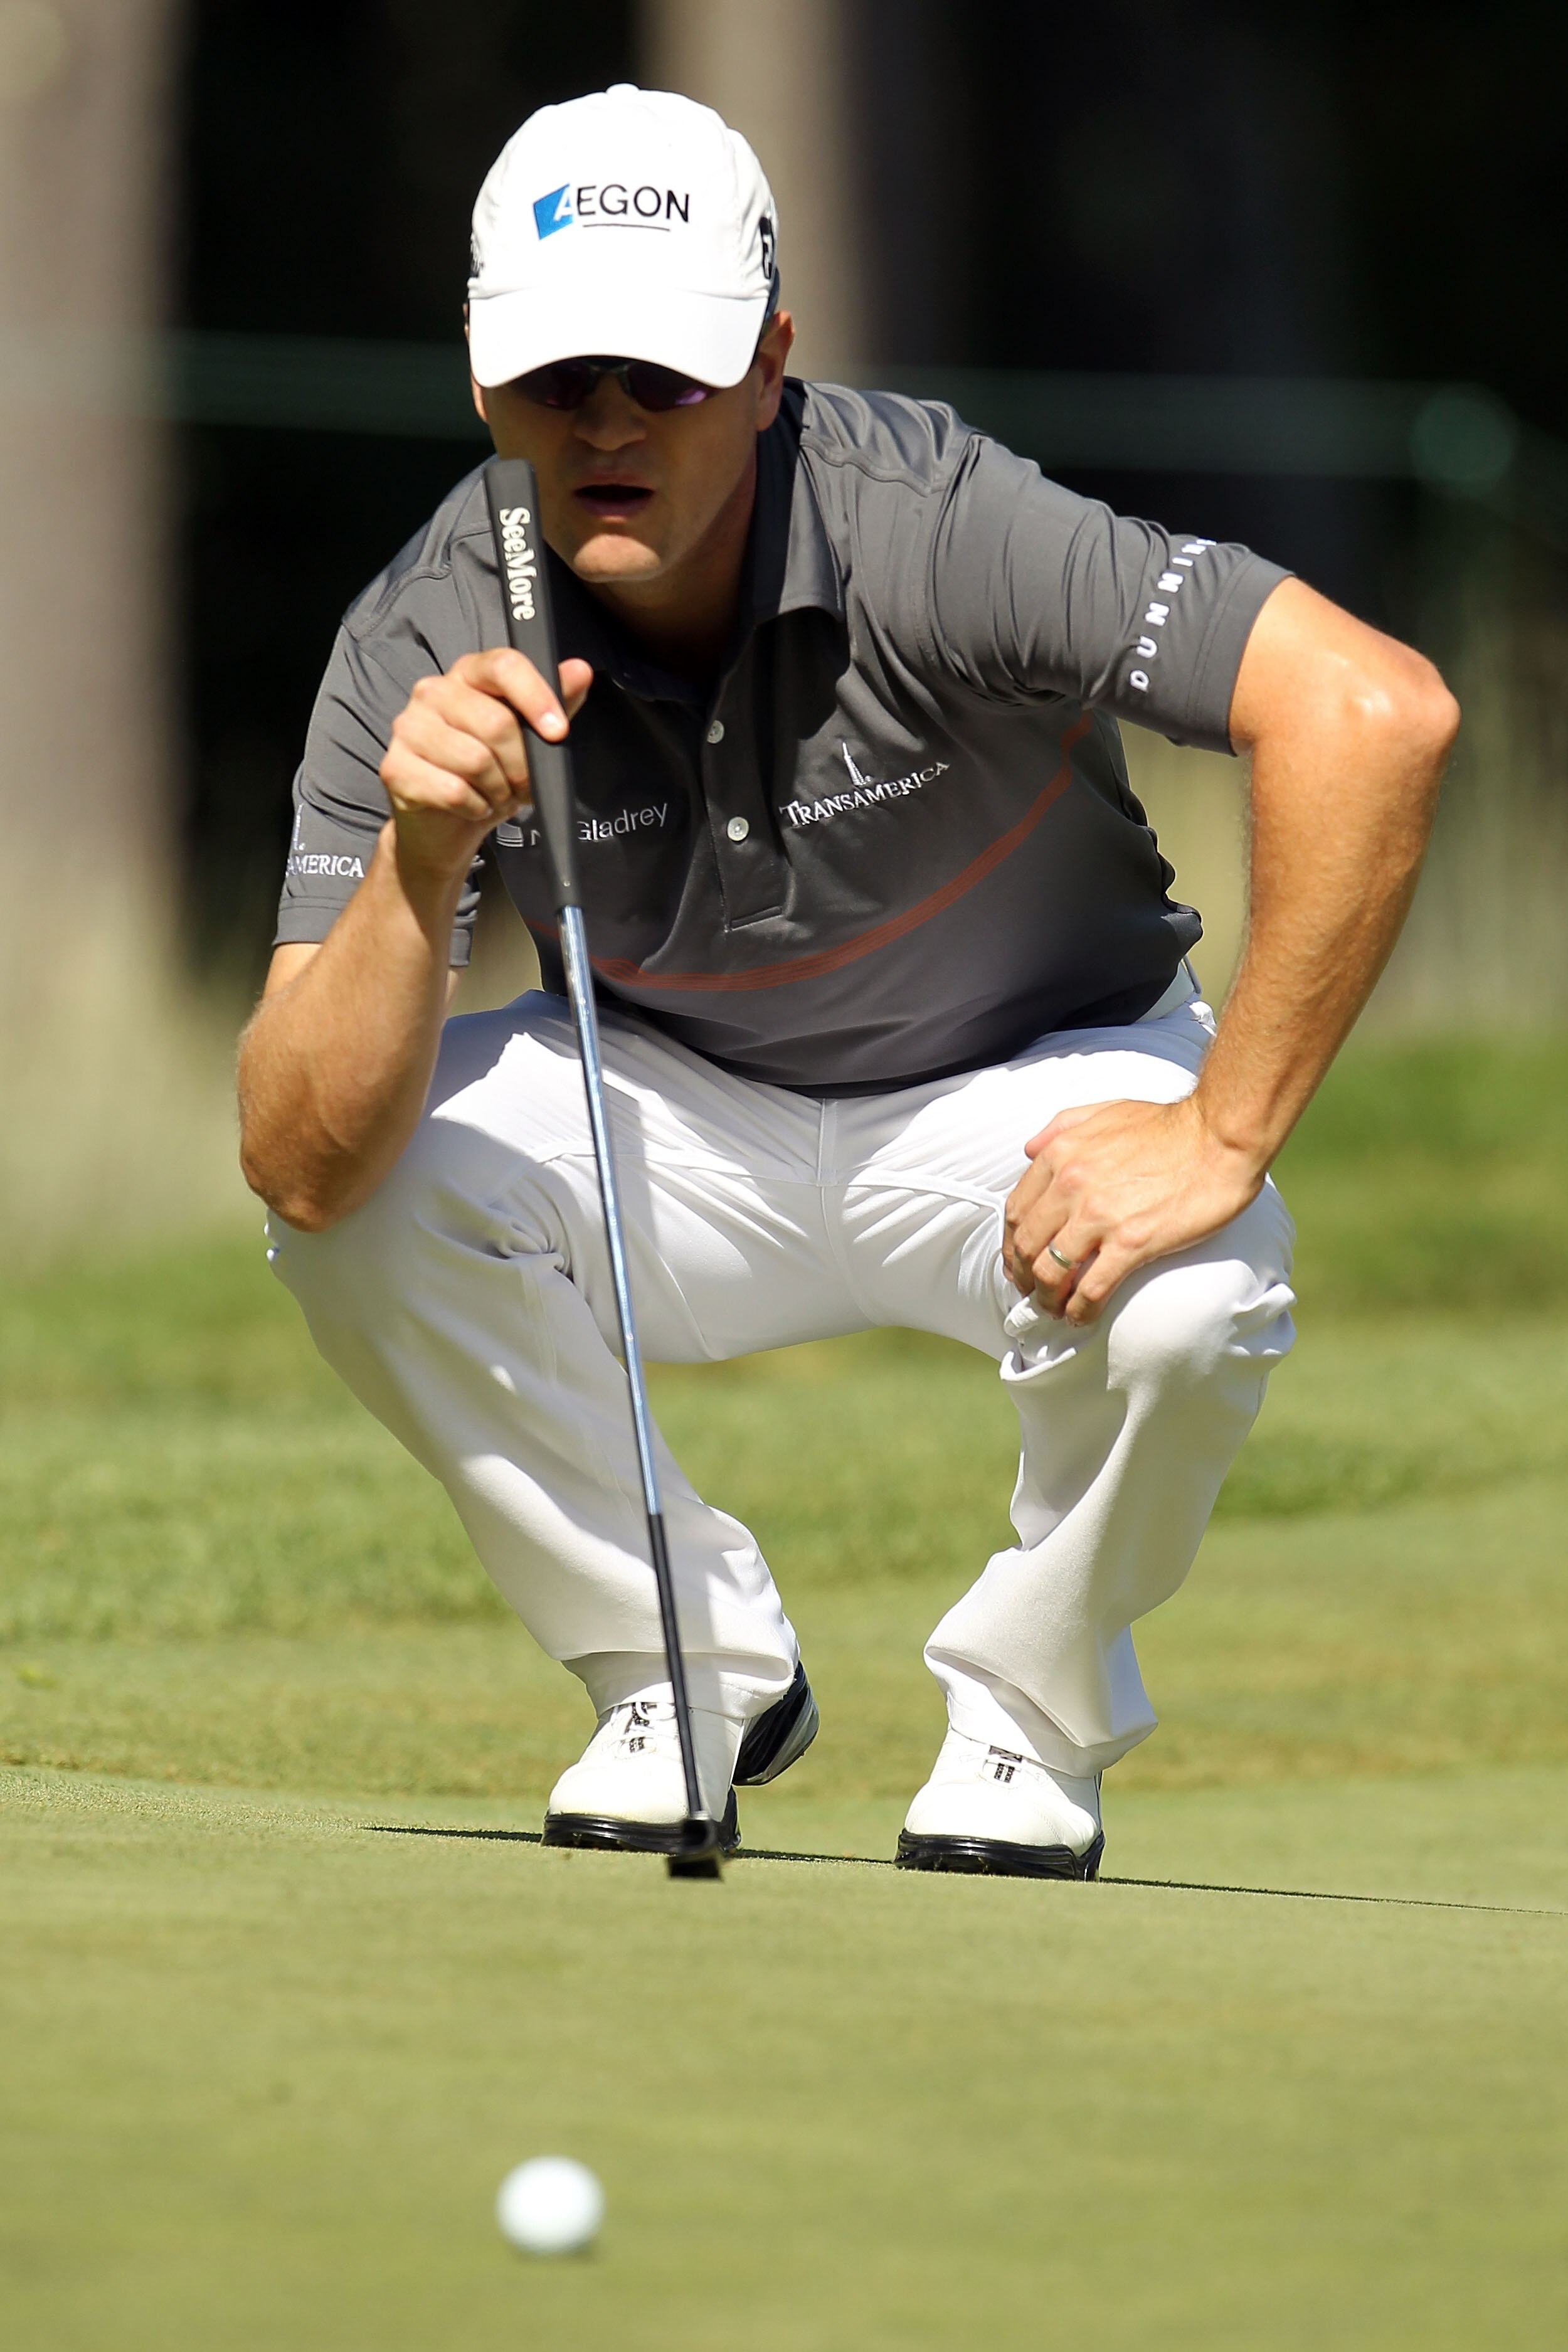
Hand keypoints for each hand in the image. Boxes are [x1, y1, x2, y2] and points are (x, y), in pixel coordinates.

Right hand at [379, 648, 593, 882]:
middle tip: (521, 783)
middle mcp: (433, 691)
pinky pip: (453, 790)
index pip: (504, 665)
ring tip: (495, 793)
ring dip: (498, 789)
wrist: (448, 825)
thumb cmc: (492, 774)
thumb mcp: (531, 738)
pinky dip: (475, 807)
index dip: (537, 698)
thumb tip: (579, 671)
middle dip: (521, 765)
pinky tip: (472, 805)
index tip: (557, 731)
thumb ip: (556, 702)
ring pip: (475, 760)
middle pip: (496, 723)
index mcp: (468, 674)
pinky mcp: (395, 767)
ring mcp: (408, 727)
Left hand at [1003, 1094, 1264, 1324]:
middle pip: (1027, 1246)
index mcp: (1060, 1156)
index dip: (1011, 1244)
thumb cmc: (1169, 1125)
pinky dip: (1080, 1309)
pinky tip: (1083, 1316)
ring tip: (1055, 1309)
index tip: (1018, 1261)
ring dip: (1047, 1298)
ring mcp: (1099, 1217)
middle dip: (1023, 1276)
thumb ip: (1061, 1126)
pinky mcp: (1131, 1243)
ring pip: (1051, 1272)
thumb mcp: (1105, 1111)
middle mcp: (1070, 1186)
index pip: (1016, 1211)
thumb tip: (1029, 1150)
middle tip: (1030, 1292)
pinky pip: (1092, 1288)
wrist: (1219, 1137)